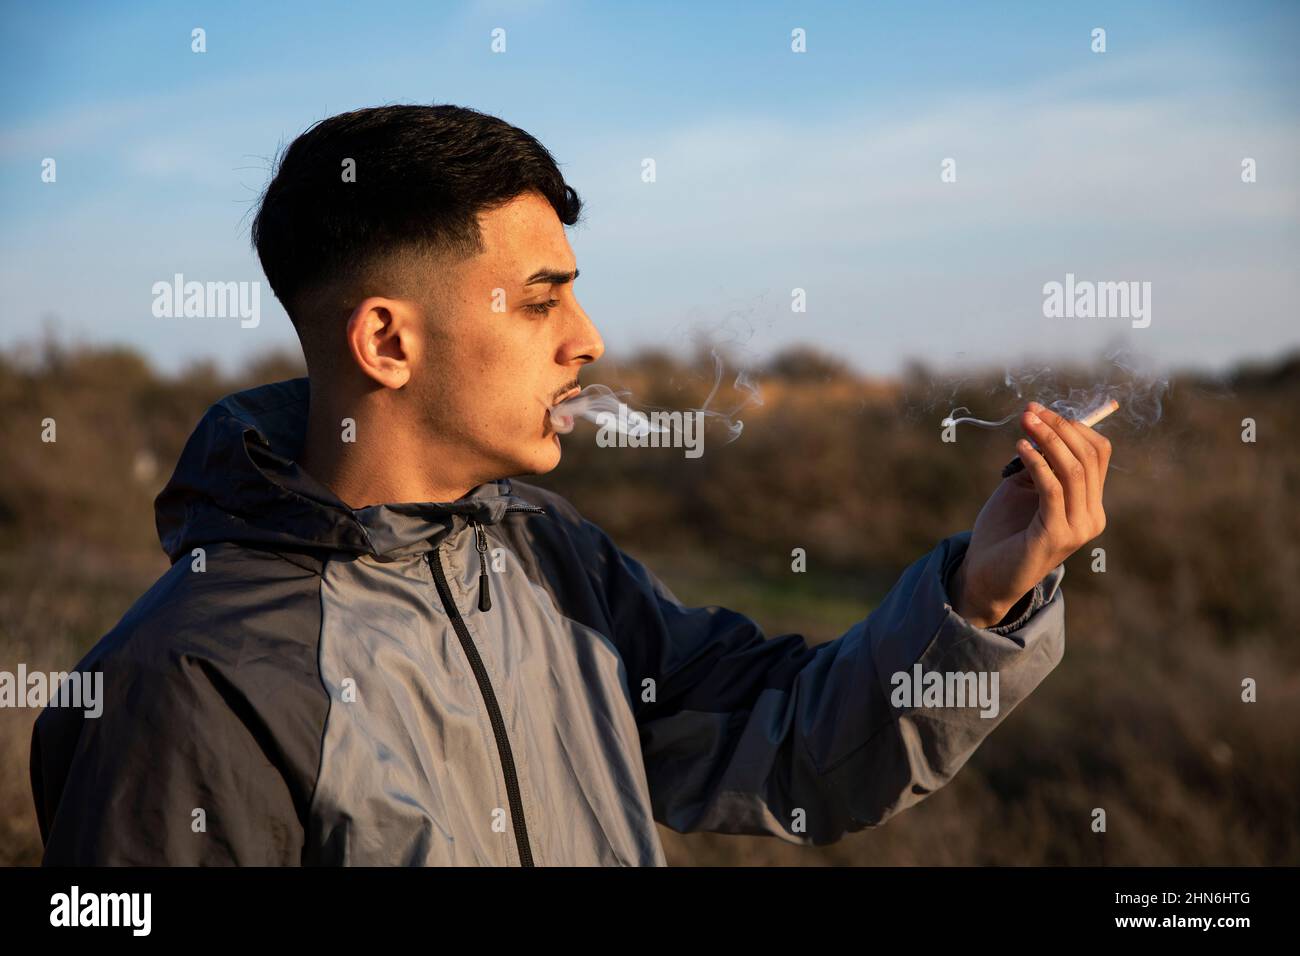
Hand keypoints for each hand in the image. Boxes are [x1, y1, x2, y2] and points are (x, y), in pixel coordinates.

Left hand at [950, 401, 1110, 627]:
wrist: (986, 575)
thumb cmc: (1003, 531)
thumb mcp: (1023, 489)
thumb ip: (1039, 463)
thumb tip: (1040, 424)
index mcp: (1089, 504)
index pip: (1097, 453)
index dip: (1072, 426)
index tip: (1039, 410)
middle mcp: (1092, 516)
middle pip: (1088, 457)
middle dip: (1059, 427)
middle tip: (1030, 410)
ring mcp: (1078, 528)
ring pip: (1073, 469)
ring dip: (1047, 439)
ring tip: (1024, 421)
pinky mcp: (1057, 536)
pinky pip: (1052, 488)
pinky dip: (1037, 462)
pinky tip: (1020, 447)